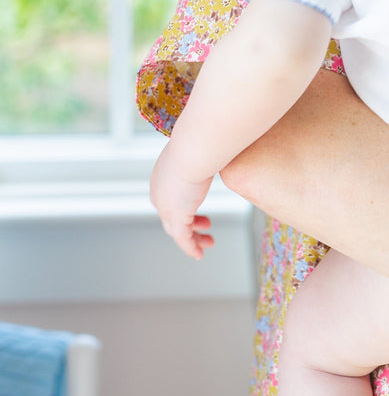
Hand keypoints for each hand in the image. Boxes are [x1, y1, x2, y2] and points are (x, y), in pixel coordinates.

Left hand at [150, 141, 214, 259]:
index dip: (185, 204)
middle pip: (171, 215)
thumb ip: (207, 151)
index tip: (198, 208)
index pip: (170, 196)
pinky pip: (183, 239)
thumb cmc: (201, 141)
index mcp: (163, 174)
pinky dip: (190, 247)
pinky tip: (199, 254)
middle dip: (189, 222)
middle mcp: (160, 192)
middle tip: (205, 224)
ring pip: (177, 229)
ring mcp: (166, 206)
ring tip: (208, 242)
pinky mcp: (176, 217)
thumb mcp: (201, 147)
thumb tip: (222, 144)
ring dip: (193, 238)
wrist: (194, 149)